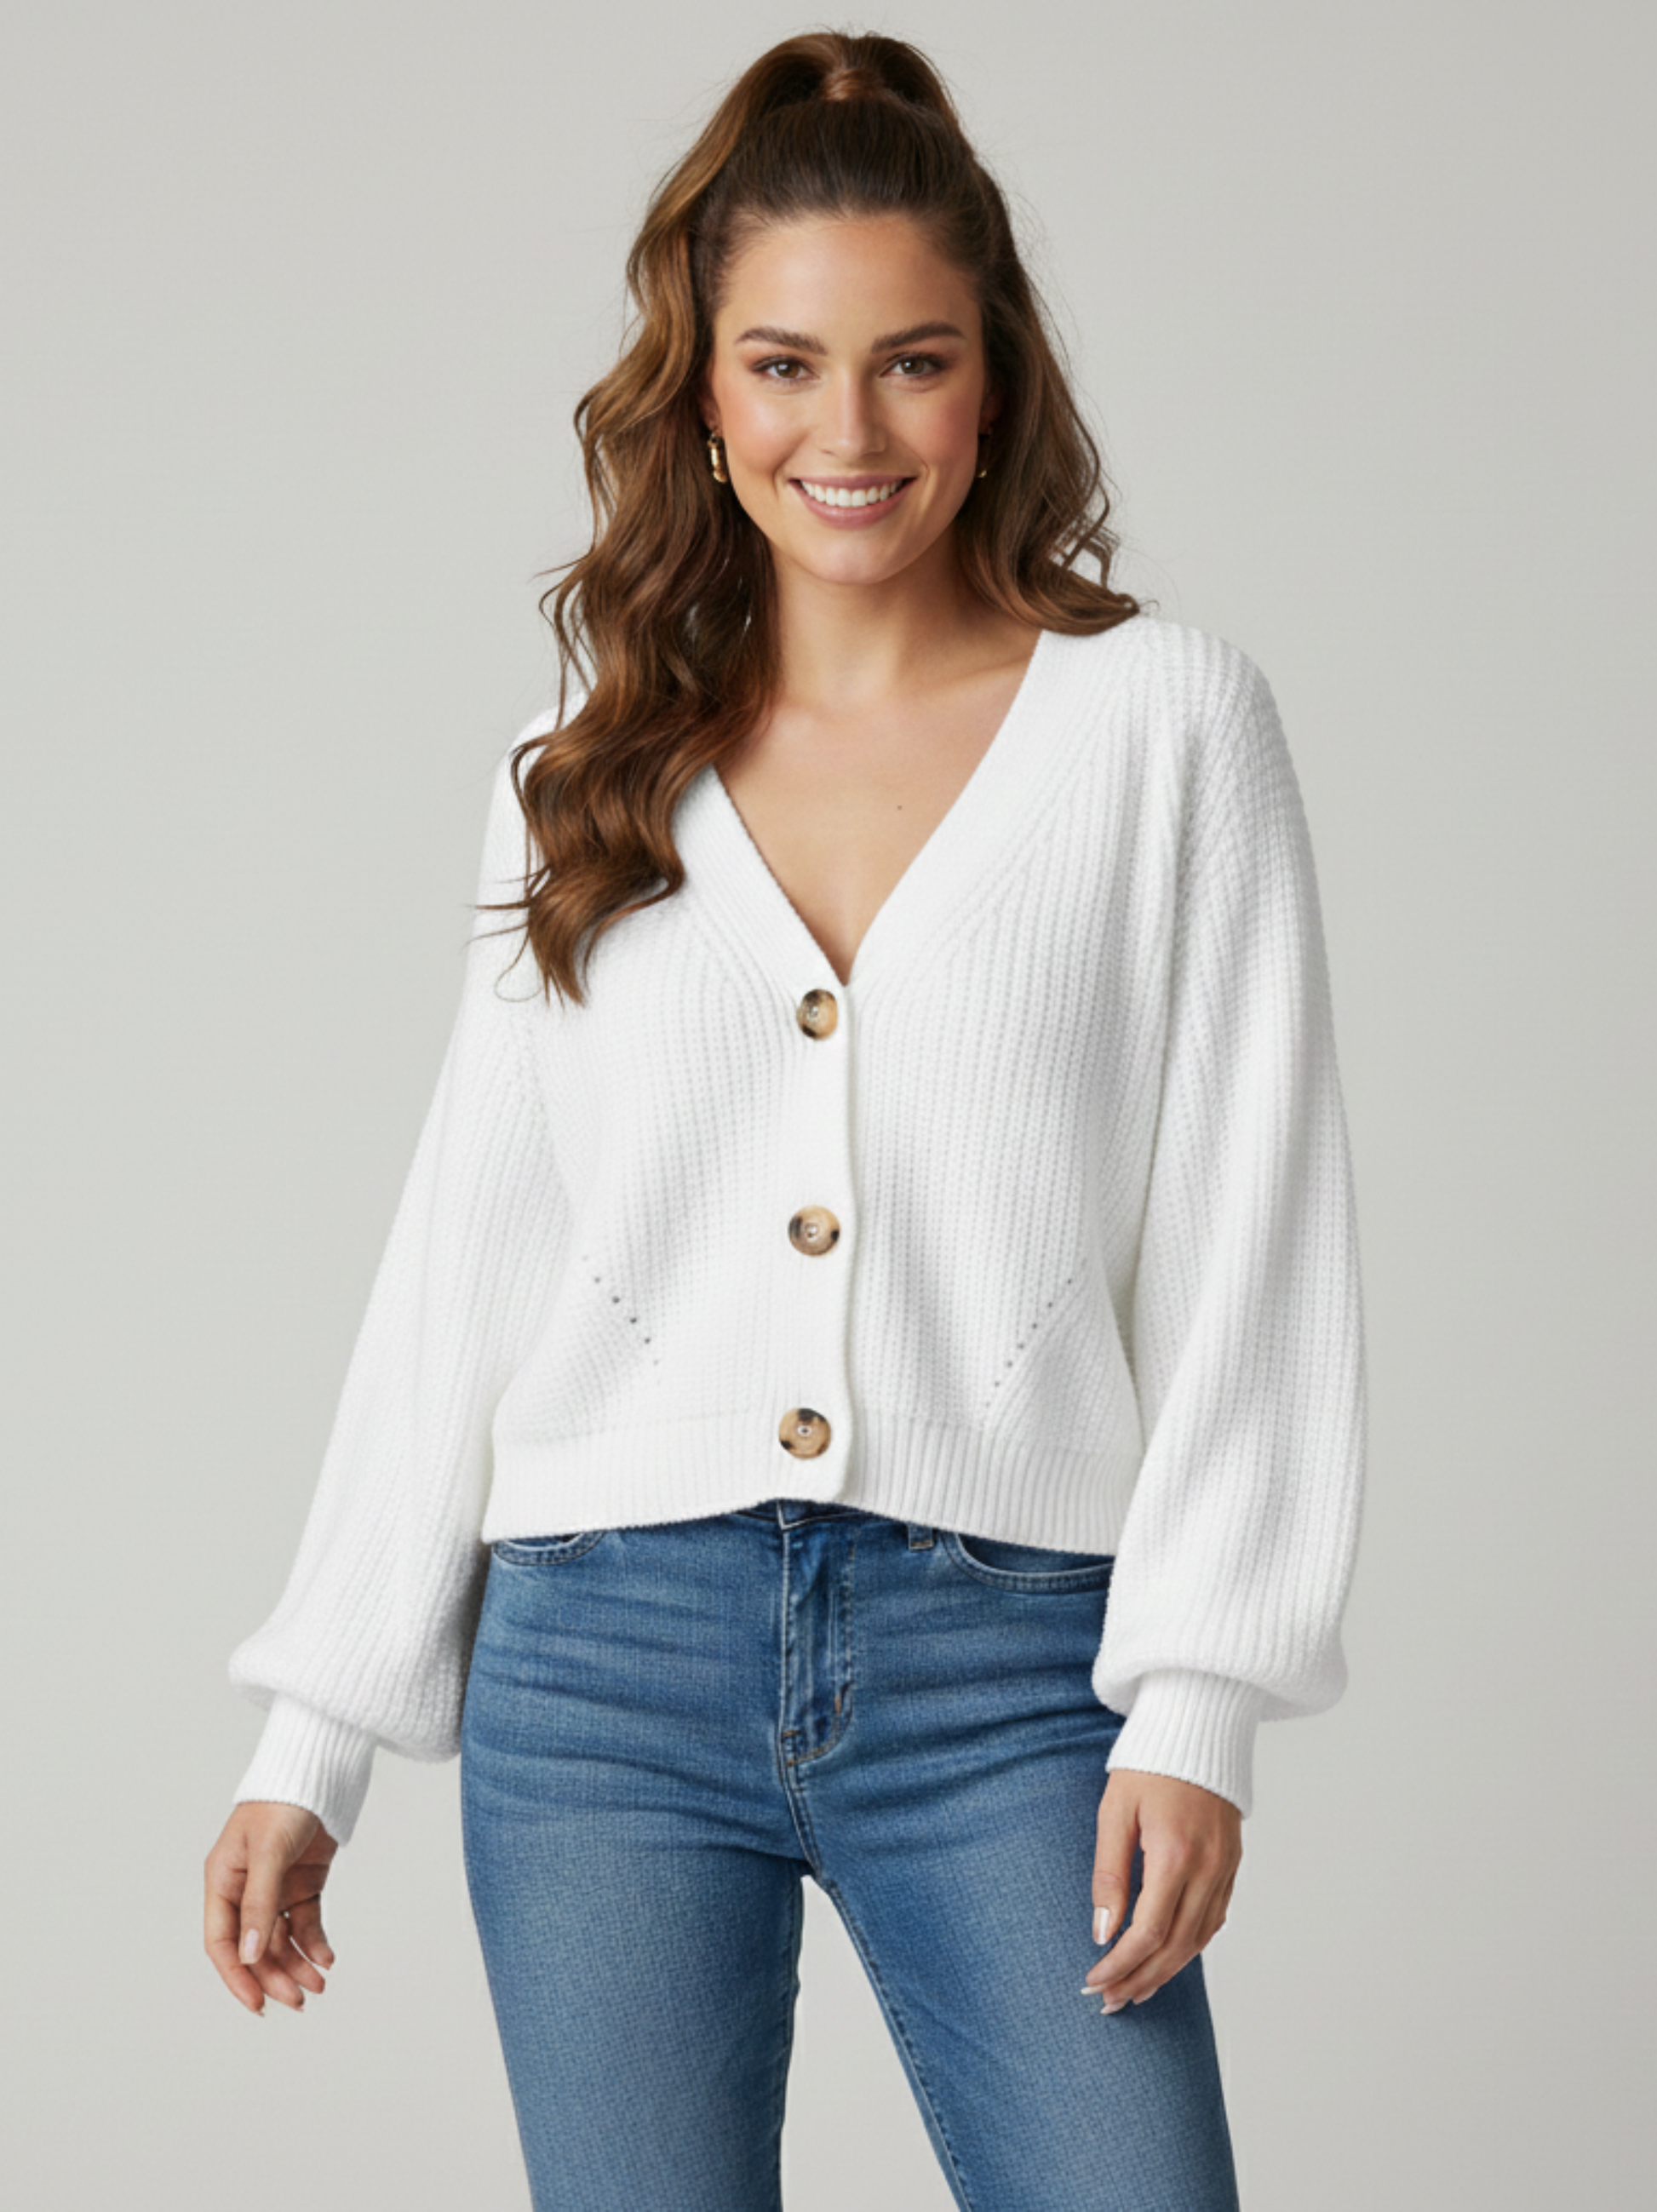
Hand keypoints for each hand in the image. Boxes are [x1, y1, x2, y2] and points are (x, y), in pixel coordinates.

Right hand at [204, 1801, 339, 2015]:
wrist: (322, 1769)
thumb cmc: (285, 1798)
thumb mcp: (268, 1851)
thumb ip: (259, 1903)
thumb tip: (249, 1953)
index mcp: (223, 1879)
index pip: (222, 1941)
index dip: (238, 1975)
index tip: (258, 2003)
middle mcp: (245, 1887)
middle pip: (255, 1947)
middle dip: (275, 1976)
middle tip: (299, 2000)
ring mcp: (276, 1887)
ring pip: (281, 1940)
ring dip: (297, 1964)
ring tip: (318, 1984)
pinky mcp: (303, 1882)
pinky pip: (305, 1922)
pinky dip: (314, 1943)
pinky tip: (326, 1958)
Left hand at [1083, 1768, 1241, 2010]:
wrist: (1198, 1728)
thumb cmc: (1148, 1764)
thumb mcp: (1115, 1810)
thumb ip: (1109, 1873)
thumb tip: (1102, 1931)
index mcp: (1174, 1853)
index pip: (1148, 1931)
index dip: (1121, 1964)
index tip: (1094, 1980)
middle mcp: (1207, 1867)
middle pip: (1175, 1946)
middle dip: (1141, 1979)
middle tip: (1110, 2001)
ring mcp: (1226, 1867)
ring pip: (1198, 1939)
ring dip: (1166, 1971)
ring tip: (1135, 1991)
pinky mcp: (1233, 1864)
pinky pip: (1214, 1919)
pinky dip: (1190, 1946)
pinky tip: (1168, 1957)